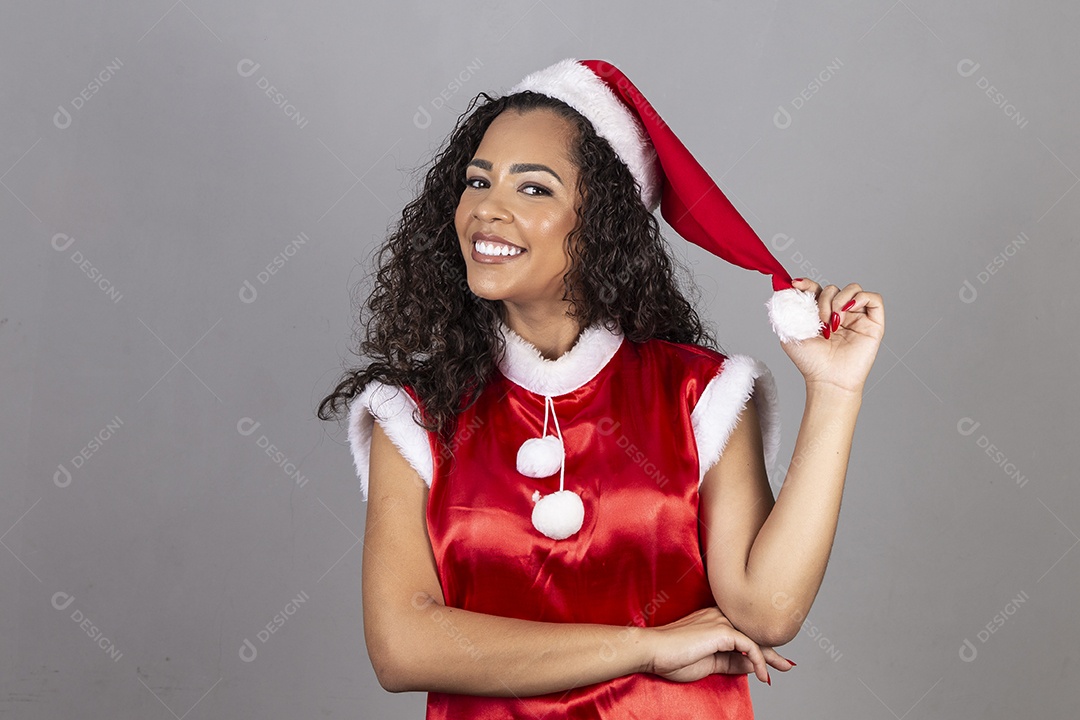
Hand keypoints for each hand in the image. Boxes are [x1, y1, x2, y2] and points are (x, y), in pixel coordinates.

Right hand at [645, 607, 794, 684]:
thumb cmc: (672, 658)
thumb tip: (753, 666)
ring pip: (754, 639)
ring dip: (770, 657)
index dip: (760, 647)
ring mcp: (721, 621)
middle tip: (787, 664)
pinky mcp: (722, 631)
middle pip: (753, 633)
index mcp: (714, 620)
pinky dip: (760, 662)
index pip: (743, 633)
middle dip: (772, 651)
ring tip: (782, 669)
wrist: (652, 651)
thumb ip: (731, 662)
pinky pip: (750, 647)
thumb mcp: (709, 663)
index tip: (773, 661)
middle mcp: (720, 615)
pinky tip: (763, 676)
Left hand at [781, 279, 884, 393]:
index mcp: (820, 314)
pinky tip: (847, 313)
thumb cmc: (810, 361)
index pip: (817, 289)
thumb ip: (788, 310)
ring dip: (839, 300)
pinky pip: (873, 298)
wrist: (827, 378)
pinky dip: (859, 298)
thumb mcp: (790, 332)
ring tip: (833, 322)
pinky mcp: (873, 323)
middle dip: (823, 300)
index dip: (808, 283)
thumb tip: (785, 288)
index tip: (796, 284)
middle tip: (820, 321)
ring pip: (853, 289)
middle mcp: (839, 313)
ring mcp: (857, 317)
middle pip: (833, 288)